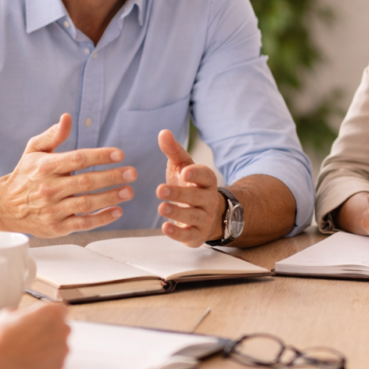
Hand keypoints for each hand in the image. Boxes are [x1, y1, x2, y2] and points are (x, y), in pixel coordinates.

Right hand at [0, 114, 135, 236]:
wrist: (5, 206)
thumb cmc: (25, 175)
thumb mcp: (34, 150)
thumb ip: (53, 135)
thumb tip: (67, 118)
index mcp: (46, 167)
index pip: (77, 159)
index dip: (99, 156)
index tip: (119, 154)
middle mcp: (49, 188)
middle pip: (85, 182)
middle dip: (111, 177)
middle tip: (131, 173)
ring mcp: (53, 209)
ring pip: (86, 203)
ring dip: (109, 197)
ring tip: (128, 192)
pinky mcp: (56, 227)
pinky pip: (82, 223)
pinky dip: (101, 218)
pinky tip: (116, 211)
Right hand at [0, 302, 70, 368]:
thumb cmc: (1, 338)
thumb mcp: (10, 314)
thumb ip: (27, 312)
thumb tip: (27, 315)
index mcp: (52, 312)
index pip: (60, 309)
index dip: (49, 316)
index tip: (42, 320)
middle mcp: (62, 329)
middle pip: (61, 327)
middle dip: (50, 331)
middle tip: (33, 337)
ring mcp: (62, 349)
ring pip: (60, 345)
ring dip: (49, 347)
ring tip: (29, 351)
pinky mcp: (59, 366)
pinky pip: (56, 360)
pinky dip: (47, 361)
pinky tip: (32, 361)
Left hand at [155, 129, 225, 247]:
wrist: (207, 215)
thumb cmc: (190, 186)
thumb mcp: (183, 166)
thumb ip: (173, 150)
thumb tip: (163, 132)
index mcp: (206, 181)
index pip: (206, 176)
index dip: (196, 174)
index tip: (184, 172)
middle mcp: (208, 200)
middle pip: (197, 198)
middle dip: (179, 194)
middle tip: (160, 190)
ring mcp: (204, 219)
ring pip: (194, 217)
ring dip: (178, 213)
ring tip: (162, 208)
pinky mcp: (197, 236)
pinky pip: (189, 236)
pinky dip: (178, 234)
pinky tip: (165, 228)